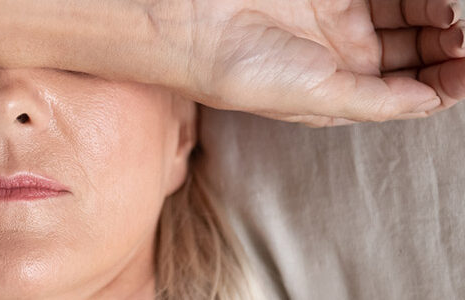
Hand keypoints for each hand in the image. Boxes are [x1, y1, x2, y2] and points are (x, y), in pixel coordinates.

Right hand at [185, 0, 463, 125]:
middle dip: (446, 50)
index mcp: (337, 91)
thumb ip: (379, 100)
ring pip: (407, 14)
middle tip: (463, 43)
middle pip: (414, 50)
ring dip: (437, 18)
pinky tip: (435, 3)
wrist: (194, 24)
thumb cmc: (241, 72)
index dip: (443, 84)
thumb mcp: (319, 98)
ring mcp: (337, 16)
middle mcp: (341, 55)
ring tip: (453, 19)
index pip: (405, 89)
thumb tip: (433, 100)